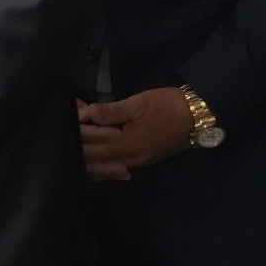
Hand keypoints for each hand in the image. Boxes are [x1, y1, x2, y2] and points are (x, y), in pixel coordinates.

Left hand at [78, 88, 192, 180]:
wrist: (199, 114)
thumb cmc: (167, 106)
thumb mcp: (136, 104)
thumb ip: (108, 112)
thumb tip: (83, 115)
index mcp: (128, 147)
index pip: (91, 149)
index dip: (76, 136)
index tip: (67, 121)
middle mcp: (131, 160)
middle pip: (96, 159)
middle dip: (80, 143)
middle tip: (69, 127)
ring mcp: (139, 161)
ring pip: (105, 162)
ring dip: (91, 150)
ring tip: (79, 134)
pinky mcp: (145, 157)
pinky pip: (117, 161)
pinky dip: (104, 153)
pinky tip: (95, 146)